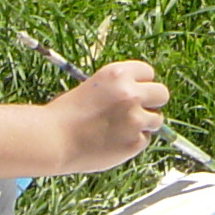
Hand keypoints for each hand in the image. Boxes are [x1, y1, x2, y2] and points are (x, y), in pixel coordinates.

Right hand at [43, 60, 168, 172]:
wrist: (52, 139)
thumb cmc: (66, 113)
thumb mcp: (93, 87)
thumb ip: (119, 89)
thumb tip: (141, 96)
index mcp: (118, 74)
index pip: (148, 72)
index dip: (141, 83)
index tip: (134, 92)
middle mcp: (130, 93)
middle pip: (161, 93)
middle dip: (152, 102)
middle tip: (136, 112)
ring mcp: (135, 119)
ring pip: (156, 119)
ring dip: (144, 124)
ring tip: (119, 130)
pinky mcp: (135, 142)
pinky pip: (144, 140)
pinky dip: (132, 142)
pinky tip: (112, 143)